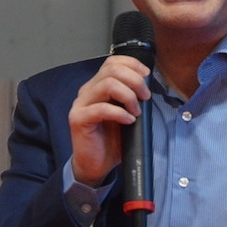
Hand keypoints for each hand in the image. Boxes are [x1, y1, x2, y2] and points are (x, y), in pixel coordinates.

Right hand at [68, 55, 151, 186]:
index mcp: (98, 86)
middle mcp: (88, 91)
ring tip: (136, 110)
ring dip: (128, 96)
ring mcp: (81, 104)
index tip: (147, 76)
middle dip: (135, 81)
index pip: (112, 62)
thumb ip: (131, 96)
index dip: (132, 64)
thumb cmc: (112, 140)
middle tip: (145, 97)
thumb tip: (148, 84)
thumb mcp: (126, 113)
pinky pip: (101, 108)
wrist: (96, 164)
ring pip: (107, 84)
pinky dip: (119, 113)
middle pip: (112, 70)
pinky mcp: (79, 119)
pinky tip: (128, 121)